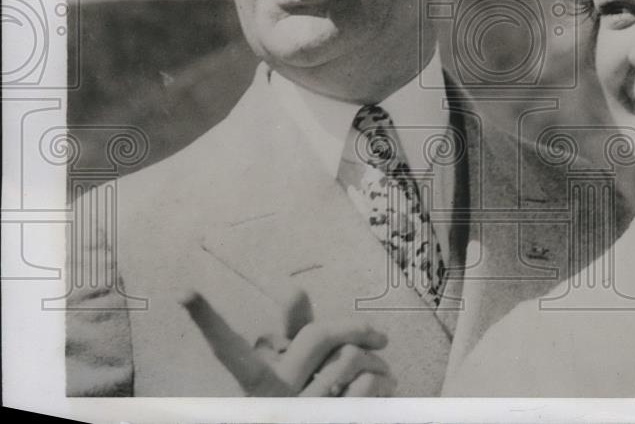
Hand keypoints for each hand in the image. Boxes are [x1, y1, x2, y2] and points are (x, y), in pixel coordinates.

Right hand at [179, 286, 395, 395]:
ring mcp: (303, 413)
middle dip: (355, 328)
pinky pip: (367, 385)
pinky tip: (385, 389)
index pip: (228, 348)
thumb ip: (298, 334)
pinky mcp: (332, 423)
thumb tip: (291, 290)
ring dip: (376, 360)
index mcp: (257, 384)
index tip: (183, 291)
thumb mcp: (300, 374)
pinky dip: (384, 381)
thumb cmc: (314, 404)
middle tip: (379, 336)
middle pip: (317, 335)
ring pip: (350, 357)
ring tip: (382, 368)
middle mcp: (274, 399)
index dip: (206, 320)